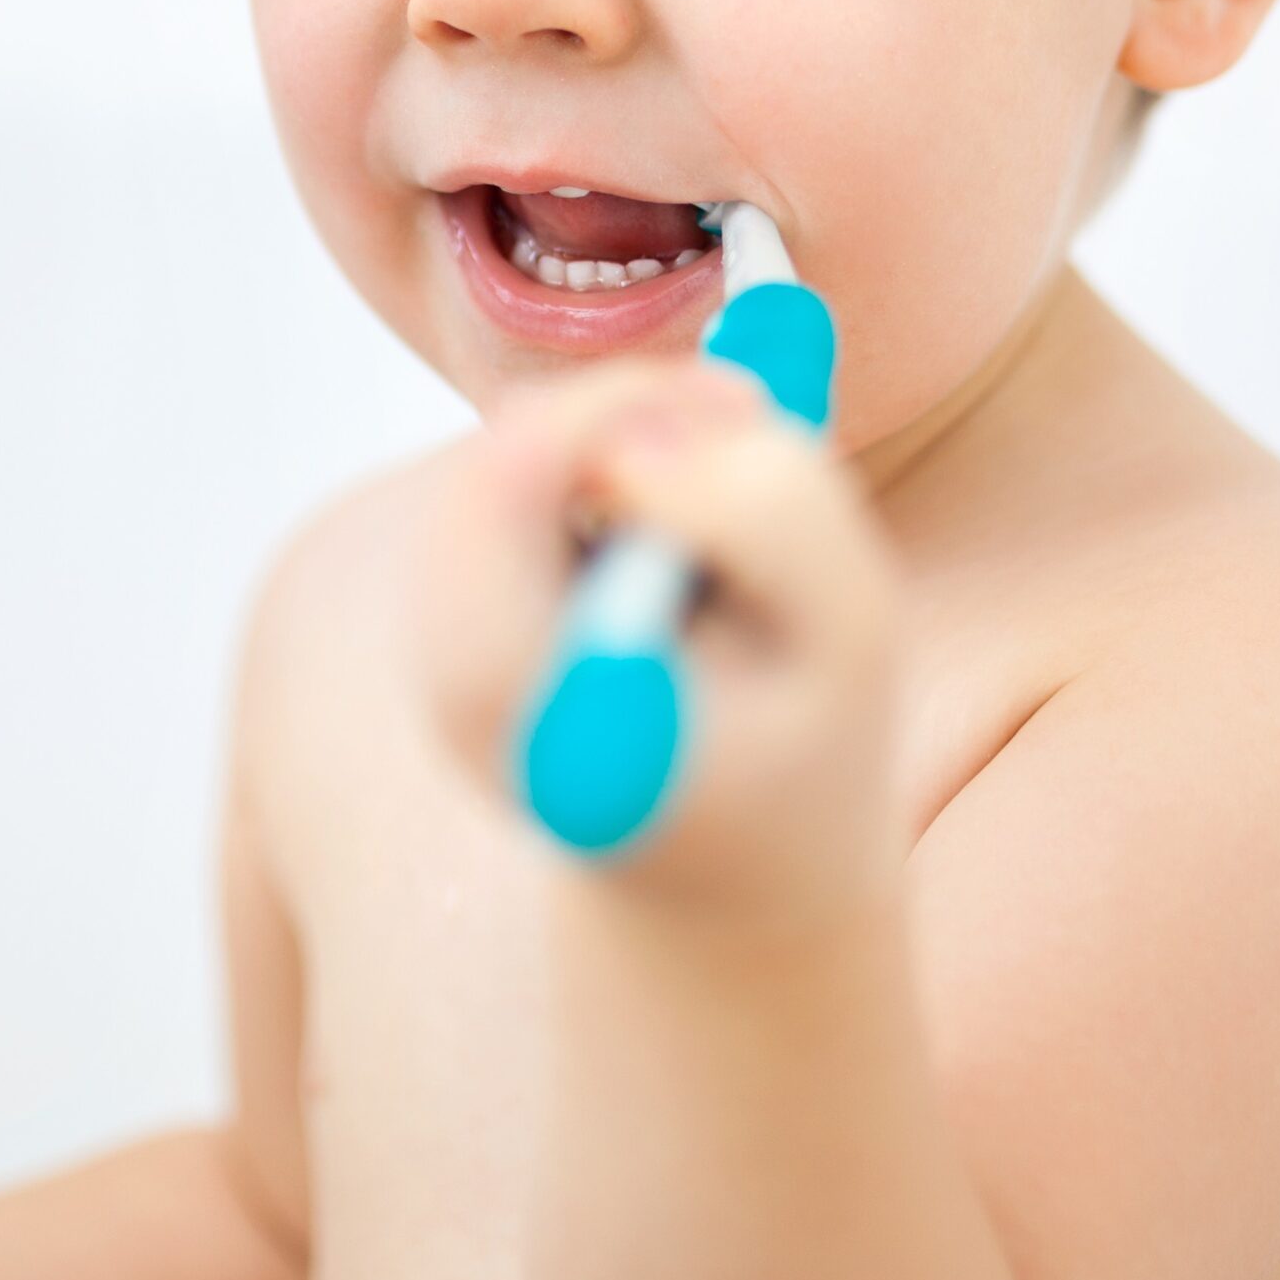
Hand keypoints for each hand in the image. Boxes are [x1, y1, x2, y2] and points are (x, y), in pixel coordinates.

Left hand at [422, 357, 906, 932]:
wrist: (730, 875)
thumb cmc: (803, 763)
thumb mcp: (846, 641)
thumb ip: (770, 518)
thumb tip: (640, 441)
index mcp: (520, 694)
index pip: (510, 473)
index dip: (621, 405)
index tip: (741, 410)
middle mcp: (443, 665)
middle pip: (502, 447)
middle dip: (627, 413)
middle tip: (746, 427)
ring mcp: (432, 638)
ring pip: (515, 446)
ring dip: (622, 443)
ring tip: (724, 527)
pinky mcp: (451, 607)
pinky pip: (519, 473)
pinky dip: (603, 468)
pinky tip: (673, 543)